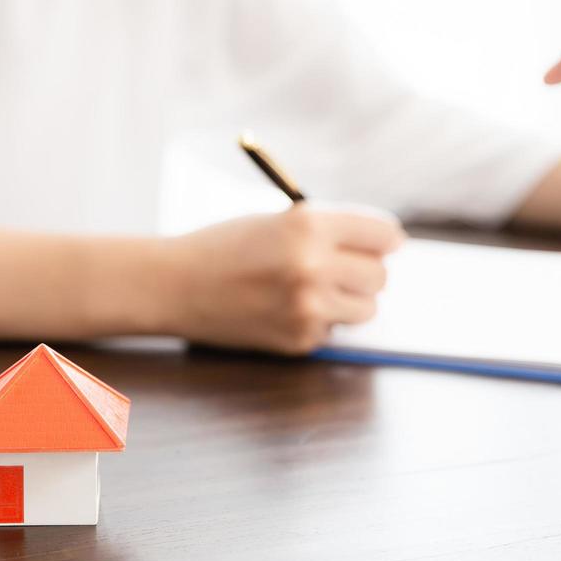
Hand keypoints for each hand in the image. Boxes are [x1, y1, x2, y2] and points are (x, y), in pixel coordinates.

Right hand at [165, 206, 404, 353]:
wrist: (176, 285)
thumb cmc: (225, 246)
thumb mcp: (278, 221)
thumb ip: (328, 231)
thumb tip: (381, 247)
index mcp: (309, 225)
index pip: (383, 234)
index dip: (385, 239)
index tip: (384, 244)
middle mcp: (314, 266)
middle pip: (380, 275)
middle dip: (366, 271)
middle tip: (345, 268)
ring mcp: (308, 308)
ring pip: (366, 308)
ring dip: (349, 300)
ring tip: (315, 289)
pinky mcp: (299, 339)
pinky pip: (333, 330)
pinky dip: (319, 322)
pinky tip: (284, 309)